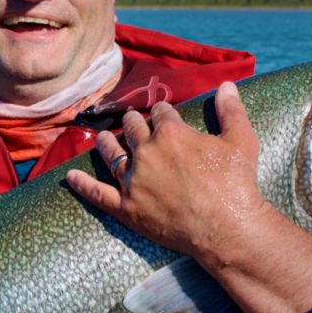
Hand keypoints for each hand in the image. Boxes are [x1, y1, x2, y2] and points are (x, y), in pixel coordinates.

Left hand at [66, 81, 311, 312]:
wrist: (226, 227)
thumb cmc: (236, 183)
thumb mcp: (240, 141)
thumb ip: (231, 110)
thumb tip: (227, 85)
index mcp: (171, 133)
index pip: (161, 113)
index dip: (162, 112)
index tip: (163, 113)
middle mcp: (147, 152)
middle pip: (133, 129)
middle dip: (132, 123)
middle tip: (131, 122)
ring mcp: (134, 180)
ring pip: (112, 155)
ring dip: (106, 143)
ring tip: (101, 137)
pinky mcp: (128, 207)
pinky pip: (98, 193)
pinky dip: (82, 185)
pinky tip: (70, 177)